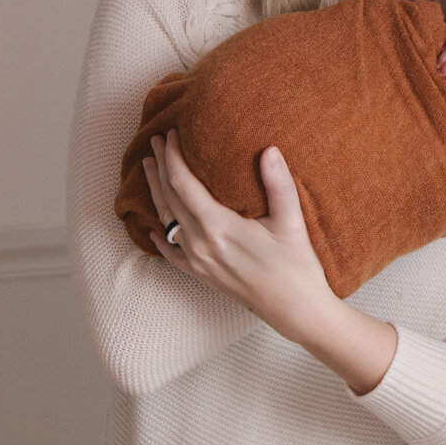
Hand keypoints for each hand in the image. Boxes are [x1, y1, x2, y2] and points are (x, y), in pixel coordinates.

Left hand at [142, 133, 331, 338]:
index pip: (183, 183)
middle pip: (168, 198)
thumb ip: (278, 183)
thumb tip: (269, 150)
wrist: (294, 310)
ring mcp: (197, 261)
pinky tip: (151, 228)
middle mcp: (200, 244)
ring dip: (155, 193)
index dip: (173, 157)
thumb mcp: (291, 221)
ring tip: (150, 170)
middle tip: (156, 142)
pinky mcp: (200, 275)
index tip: (172, 135)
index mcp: (218, 226)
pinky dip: (158, 236)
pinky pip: (170, 253)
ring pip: (165, 221)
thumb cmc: (296, 266)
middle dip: (160, 167)